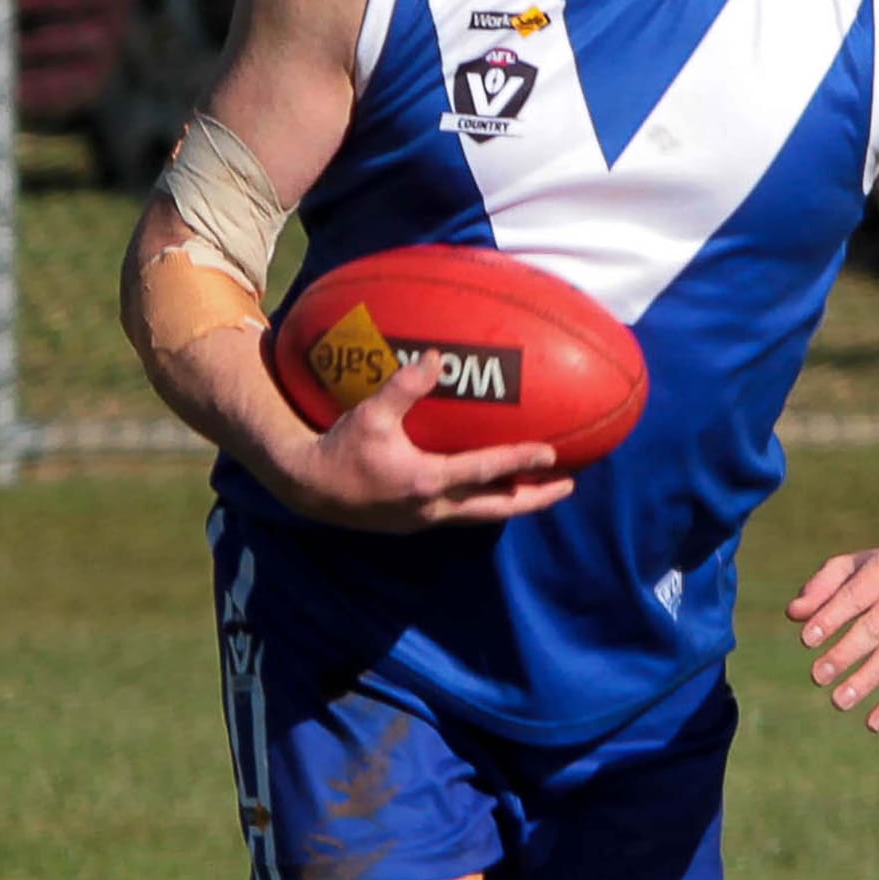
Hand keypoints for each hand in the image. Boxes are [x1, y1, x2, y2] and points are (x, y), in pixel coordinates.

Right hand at [279, 351, 573, 531]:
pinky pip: (461, 513)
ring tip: (541, 491)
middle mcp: (434, 507)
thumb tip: (436, 357)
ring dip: (513, 503)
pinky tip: (493, 490)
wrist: (310, 489)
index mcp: (428, 481)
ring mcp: (426, 519)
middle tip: (568, 487)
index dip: (521, 461)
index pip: (486, 471)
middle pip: (498, 507)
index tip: (553, 453)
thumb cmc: (340, 449)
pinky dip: (485, 503)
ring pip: (482, 515)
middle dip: (535, 498)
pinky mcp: (416, 522)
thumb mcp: (371, 415)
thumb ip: (405, 386)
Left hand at [788, 541, 878, 733]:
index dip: (831, 618)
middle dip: (846, 654)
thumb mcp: (849, 566)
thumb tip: (793, 614)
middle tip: (818, 676)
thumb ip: (820, 588)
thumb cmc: (878, 569)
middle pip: (876, 628)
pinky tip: (874, 723)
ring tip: (839, 701)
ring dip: (867, 681)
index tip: (807, 641)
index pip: (855, 597)